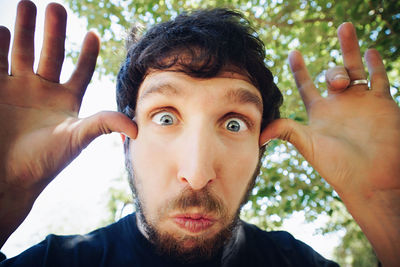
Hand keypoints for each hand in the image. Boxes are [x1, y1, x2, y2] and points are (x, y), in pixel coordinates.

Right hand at [0, 1, 136, 245]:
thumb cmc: (44, 162)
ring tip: (26, 4)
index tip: (94, 33)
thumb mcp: (76, 139)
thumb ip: (103, 125)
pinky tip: (0, 28)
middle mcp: (43, 90)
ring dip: (24, 29)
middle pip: (51, 53)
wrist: (7, 178)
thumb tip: (138, 127)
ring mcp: (17, 88)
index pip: (81, 71)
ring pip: (23, 51)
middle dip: (53, 30)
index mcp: (66, 100)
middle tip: (55, 6)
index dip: (88, 54)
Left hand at [260, 22, 399, 264]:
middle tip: (338, 83)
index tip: (293, 52)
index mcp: (319, 112)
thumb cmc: (338, 167)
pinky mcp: (382, 103)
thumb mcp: (309, 145)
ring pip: (355, 68)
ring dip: (350, 49)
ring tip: (344, 27)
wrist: (371, 180)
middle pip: (332, 74)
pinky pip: (378, 78)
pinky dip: (375, 64)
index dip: (298, 68)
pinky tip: (369, 51)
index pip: (306, 85)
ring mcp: (361, 102)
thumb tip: (258, 134)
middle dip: (332, 70)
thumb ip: (287, 131)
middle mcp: (339, 104)